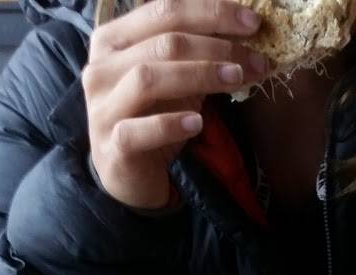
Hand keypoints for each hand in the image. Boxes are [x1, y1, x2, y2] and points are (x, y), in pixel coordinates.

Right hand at [84, 0, 267, 209]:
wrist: (127, 176)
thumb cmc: (152, 120)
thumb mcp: (175, 81)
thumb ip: (197, 55)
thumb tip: (245, 31)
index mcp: (113, 40)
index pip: (164, 11)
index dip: (210, 12)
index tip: (252, 23)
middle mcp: (101, 68)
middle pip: (162, 43)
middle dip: (216, 47)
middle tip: (255, 58)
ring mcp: (102, 108)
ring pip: (149, 79)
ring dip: (199, 76)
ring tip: (236, 80)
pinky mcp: (112, 147)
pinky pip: (139, 130)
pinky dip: (170, 124)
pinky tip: (197, 124)